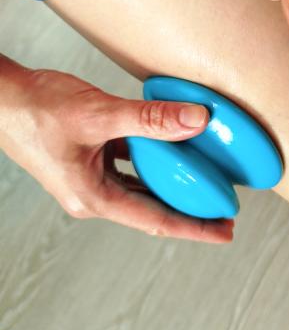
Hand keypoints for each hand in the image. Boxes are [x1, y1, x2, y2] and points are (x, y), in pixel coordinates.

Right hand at [0, 59, 232, 242]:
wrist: (1, 97)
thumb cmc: (36, 110)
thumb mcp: (99, 114)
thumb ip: (149, 119)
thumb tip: (197, 121)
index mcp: (93, 198)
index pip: (156, 220)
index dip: (195, 227)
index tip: (225, 231)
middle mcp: (93, 195)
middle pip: (152, 209)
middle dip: (190, 211)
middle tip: (225, 211)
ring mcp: (90, 178)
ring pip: (142, 187)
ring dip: (173, 185)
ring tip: (205, 183)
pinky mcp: (89, 159)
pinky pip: (130, 166)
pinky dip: (153, 160)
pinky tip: (172, 146)